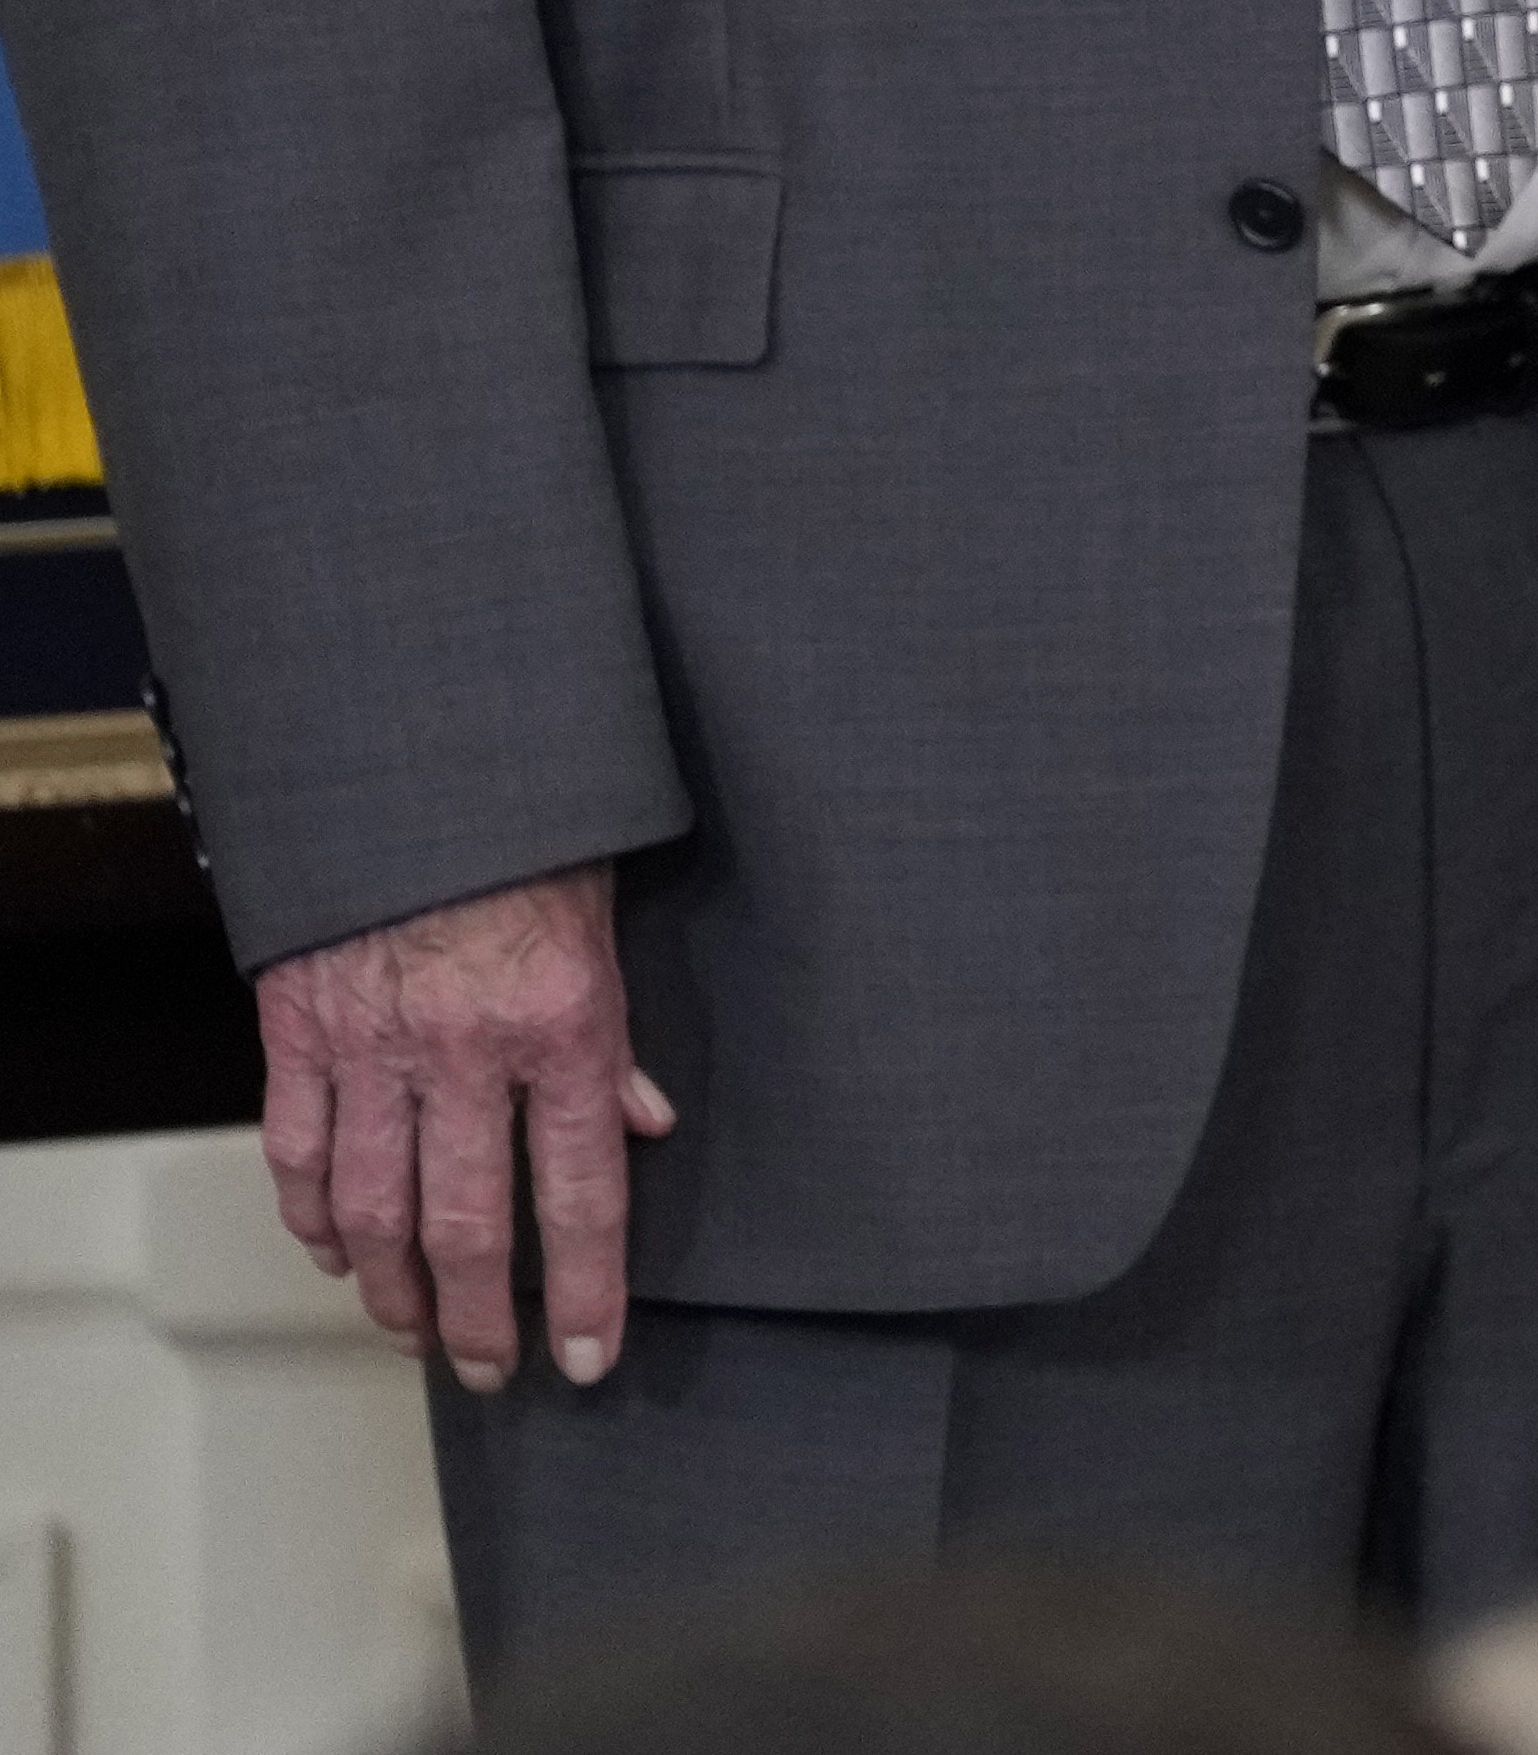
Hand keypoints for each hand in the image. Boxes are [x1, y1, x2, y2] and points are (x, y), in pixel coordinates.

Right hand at [256, 864, 666, 1391]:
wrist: (424, 760)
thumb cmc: (536, 834)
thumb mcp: (611, 924)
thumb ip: (619, 1039)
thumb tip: (644, 1127)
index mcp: (563, 1023)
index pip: (578, 1192)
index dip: (582, 1290)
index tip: (585, 1358)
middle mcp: (466, 1049)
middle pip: (465, 1226)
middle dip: (479, 1319)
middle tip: (492, 1372)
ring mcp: (373, 1046)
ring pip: (372, 1210)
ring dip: (391, 1290)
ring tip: (415, 1334)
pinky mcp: (301, 1032)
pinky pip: (300, 1152)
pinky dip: (314, 1217)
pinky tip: (336, 1253)